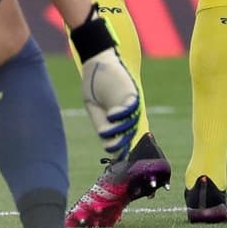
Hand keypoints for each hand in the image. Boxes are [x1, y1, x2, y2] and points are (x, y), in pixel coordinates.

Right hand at [71, 11, 141, 160]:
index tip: (119, 165)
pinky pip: (129, 106)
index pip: (124, 139)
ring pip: (130, 123)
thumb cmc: (95, 85)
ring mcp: (130, 103)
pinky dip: (121, 113)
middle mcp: (128, 113)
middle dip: (126, 149)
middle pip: (130, 135)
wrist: (96, 62)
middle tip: (122, 162)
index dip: (122, 152)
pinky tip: (112, 115)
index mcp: (119, 119)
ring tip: (110, 137)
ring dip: (120, 132)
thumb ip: (102, 124)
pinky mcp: (131, 92)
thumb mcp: (95, 109)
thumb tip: (108, 143)